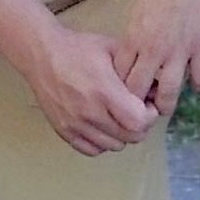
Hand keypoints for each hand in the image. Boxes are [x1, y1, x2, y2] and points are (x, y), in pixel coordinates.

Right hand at [21, 23, 159, 155]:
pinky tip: (104, 126)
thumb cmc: (81, 49)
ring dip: (123, 135)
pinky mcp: (63, 131)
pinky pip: (92, 150)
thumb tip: (156, 87)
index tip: (148, 104)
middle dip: (140, 126)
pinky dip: (103, 142)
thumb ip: (136, 70)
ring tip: (120, 117)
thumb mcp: (114, 49)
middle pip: (129, 137)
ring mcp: (75, 124)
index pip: (138, 122)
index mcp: (105, 91)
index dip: (149, 116)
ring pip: (113, 146)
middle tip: (137, 111)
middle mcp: (90, 113)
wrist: (43, 56)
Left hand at [112, 0, 199, 124]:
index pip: (119, 78)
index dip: (120, 92)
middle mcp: (153, 50)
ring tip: (166, 106)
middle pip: (138, 92)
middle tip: (141, 110)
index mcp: (134, 39)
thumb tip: (132, 58)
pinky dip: (198, 85)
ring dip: (166, 104)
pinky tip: (196, 83)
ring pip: (168, 93)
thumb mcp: (138, 11)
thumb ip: (134, 38)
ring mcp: (179, 51)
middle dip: (137, 106)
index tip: (123, 96)